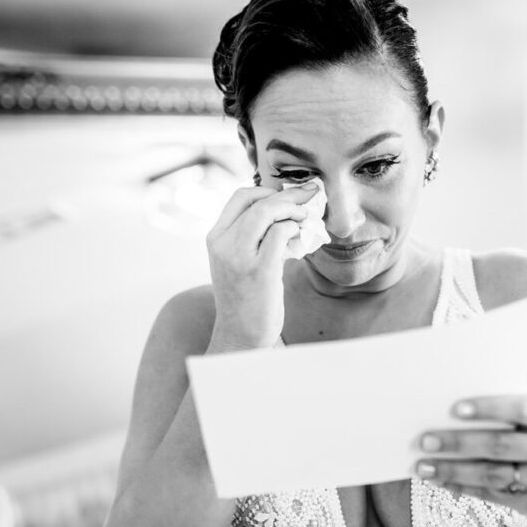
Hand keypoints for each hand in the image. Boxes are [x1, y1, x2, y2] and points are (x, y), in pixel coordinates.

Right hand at [205, 181, 318, 349]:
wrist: (240, 336)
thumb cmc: (245, 299)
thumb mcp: (237, 262)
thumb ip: (250, 237)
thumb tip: (282, 212)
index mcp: (215, 238)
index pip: (240, 197)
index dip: (268, 190)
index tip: (288, 195)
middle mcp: (223, 244)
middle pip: (257, 200)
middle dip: (289, 194)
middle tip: (311, 194)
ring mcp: (239, 257)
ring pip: (267, 212)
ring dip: (293, 209)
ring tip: (307, 217)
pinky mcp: (260, 271)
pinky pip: (280, 234)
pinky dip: (295, 229)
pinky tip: (302, 238)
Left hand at [414, 394, 526, 518]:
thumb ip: (503, 410)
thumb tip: (446, 409)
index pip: (522, 408)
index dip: (489, 408)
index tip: (454, 409)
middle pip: (501, 445)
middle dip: (459, 443)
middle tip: (426, 440)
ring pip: (493, 475)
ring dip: (453, 470)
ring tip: (424, 466)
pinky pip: (492, 495)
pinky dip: (462, 487)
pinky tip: (439, 480)